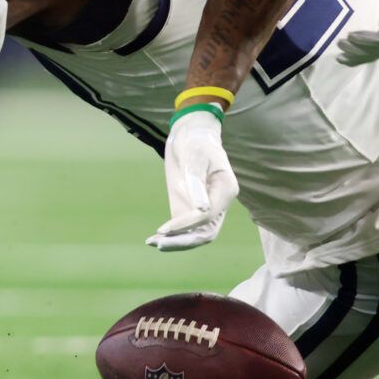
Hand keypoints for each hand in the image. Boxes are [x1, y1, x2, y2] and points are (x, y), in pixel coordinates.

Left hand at [147, 110, 238, 250]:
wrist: (191, 135)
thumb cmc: (195, 142)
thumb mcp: (194, 158)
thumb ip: (197, 183)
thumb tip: (202, 210)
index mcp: (226, 190)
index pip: (207, 215)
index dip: (186, 224)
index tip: (163, 229)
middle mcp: (219, 204)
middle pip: (206, 233)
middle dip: (183, 241)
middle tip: (158, 243)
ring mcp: (208, 208)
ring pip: (198, 235)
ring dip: (177, 242)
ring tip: (152, 242)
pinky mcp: (194, 208)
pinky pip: (187, 228)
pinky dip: (173, 235)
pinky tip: (155, 238)